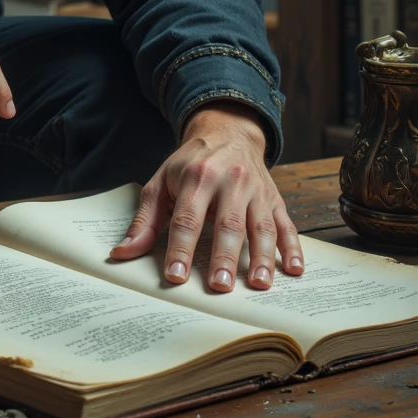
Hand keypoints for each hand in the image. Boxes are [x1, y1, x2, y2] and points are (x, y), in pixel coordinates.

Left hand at [109, 103, 304, 290]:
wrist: (227, 131)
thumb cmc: (189, 164)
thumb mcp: (161, 183)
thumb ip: (145, 220)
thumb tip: (122, 253)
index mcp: (197, 177)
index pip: (187, 218)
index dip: (181, 248)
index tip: (176, 276)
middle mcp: (230, 181)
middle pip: (228, 223)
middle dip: (224, 256)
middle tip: (219, 286)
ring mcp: (256, 190)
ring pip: (261, 225)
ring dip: (262, 257)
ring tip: (258, 285)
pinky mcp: (275, 198)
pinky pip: (287, 223)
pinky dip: (293, 247)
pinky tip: (295, 270)